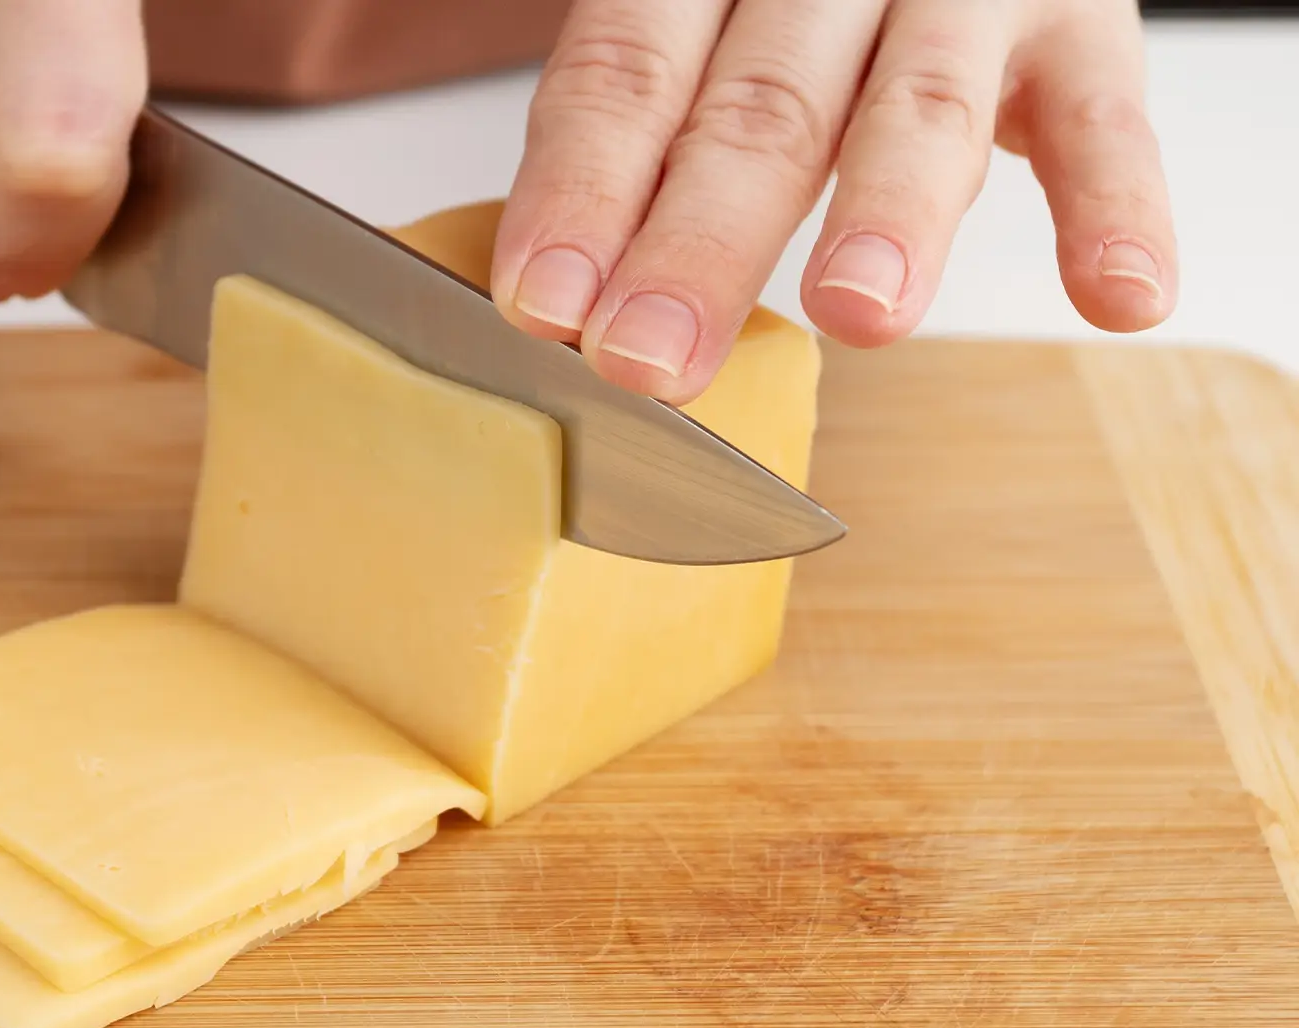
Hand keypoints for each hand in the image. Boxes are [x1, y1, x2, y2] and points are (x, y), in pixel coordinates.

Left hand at [491, 0, 1174, 403]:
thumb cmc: (789, 3)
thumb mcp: (703, 35)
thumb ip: (649, 134)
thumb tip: (557, 299)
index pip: (628, 74)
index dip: (583, 190)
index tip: (545, 305)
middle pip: (757, 106)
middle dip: (699, 242)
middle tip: (650, 358)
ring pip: (920, 102)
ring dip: (890, 212)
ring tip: (860, 313)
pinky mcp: (1080, 19)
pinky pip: (1104, 116)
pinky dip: (1114, 205)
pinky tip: (1114, 295)